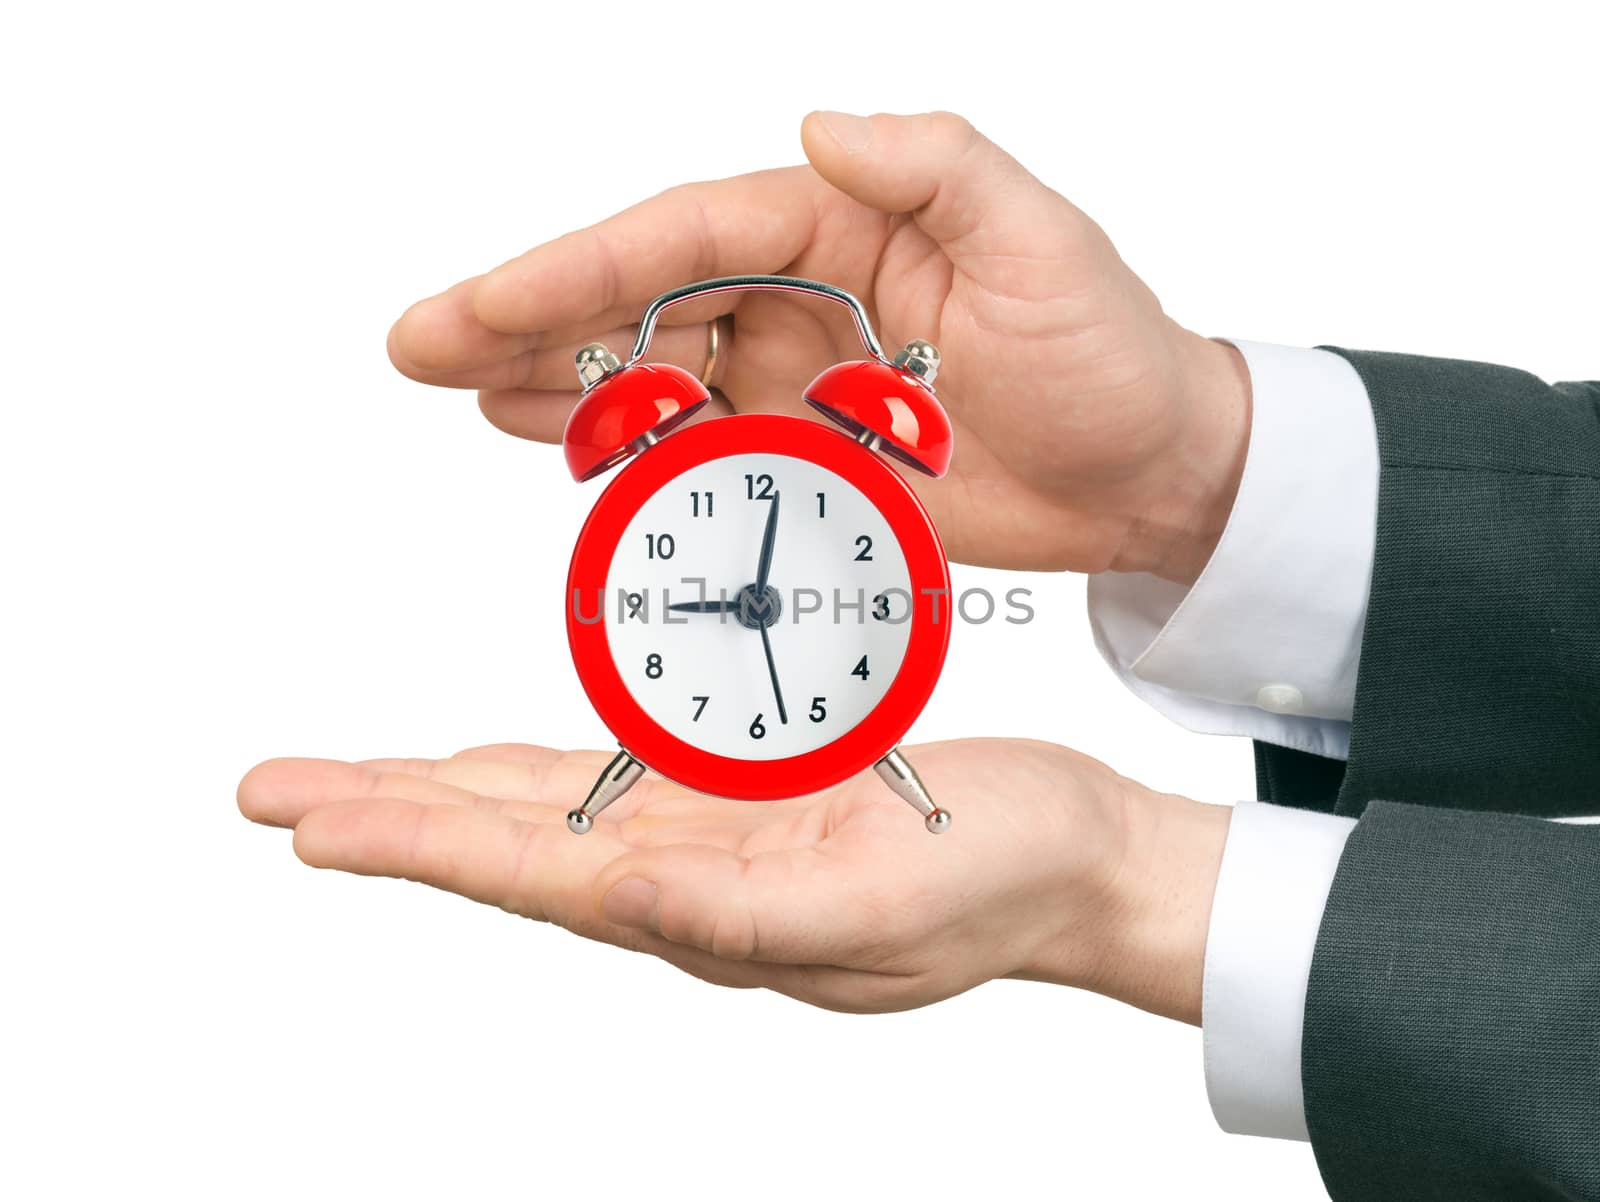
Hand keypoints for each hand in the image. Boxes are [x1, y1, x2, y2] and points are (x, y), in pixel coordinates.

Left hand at [238, 739, 1227, 1020]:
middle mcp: (692, 881)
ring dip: (439, 792)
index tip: (316, 827)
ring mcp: (715, 839)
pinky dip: (533, 770)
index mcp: (714, 914)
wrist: (1074, 860)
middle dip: (388, 816)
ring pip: (547, 810)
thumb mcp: (884, 905)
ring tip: (342, 779)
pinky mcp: (747, 798)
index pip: (537, 878)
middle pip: (511, 843)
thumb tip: (619, 903)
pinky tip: (483, 764)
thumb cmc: (1003, 886)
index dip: (422, 848)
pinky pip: (615, 779)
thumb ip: (747, 917)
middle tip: (272, 793)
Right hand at [388, 110, 1250, 582]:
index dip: (580, 270)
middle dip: (530, 318)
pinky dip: (623, 443)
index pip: (686, 239)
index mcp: (841, 221)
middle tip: (422, 347)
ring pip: (649, 370)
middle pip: (641, 299)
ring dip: (556, 378)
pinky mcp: (805, 452)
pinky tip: (556, 440)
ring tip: (464, 390)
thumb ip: (938, 169)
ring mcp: (795, 374)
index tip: (485, 305)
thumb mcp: (1043, 242)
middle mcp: (802, 291)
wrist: (1149, 474)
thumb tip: (823, 124)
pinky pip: (694, 445)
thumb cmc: (1112, 353)